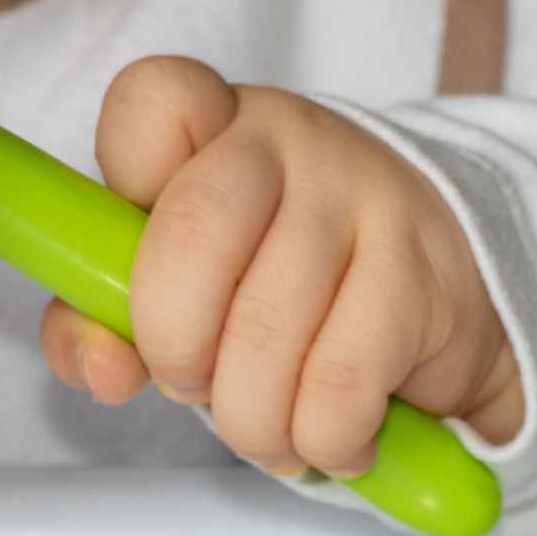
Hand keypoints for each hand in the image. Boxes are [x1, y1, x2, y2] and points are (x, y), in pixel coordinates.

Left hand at [40, 56, 523, 475]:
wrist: (436, 281)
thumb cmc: (272, 275)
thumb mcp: (174, 277)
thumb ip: (100, 316)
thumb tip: (102, 366)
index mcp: (207, 123)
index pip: (153, 99)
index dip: (125, 170)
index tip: (117, 253)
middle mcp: (284, 140)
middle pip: (195, 234)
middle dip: (173, 346)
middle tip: (188, 382)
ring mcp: (361, 194)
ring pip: (266, 328)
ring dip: (248, 417)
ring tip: (259, 429)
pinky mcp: (421, 270)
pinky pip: (340, 380)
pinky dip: (318, 436)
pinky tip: (324, 433)